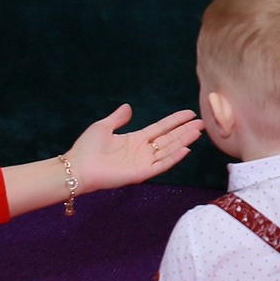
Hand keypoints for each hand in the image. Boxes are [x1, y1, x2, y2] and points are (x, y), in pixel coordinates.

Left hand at [67, 104, 203, 190]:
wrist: (77, 167)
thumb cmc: (86, 149)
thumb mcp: (103, 127)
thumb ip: (118, 118)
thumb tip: (128, 106)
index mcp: (135, 139)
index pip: (161, 128)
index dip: (175, 121)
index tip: (190, 114)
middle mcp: (143, 151)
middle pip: (169, 138)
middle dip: (185, 130)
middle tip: (202, 122)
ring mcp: (143, 162)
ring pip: (169, 149)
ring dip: (184, 141)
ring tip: (198, 131)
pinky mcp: (141, 173)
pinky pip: (161, 164)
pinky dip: (174, 157)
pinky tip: (186, 149)